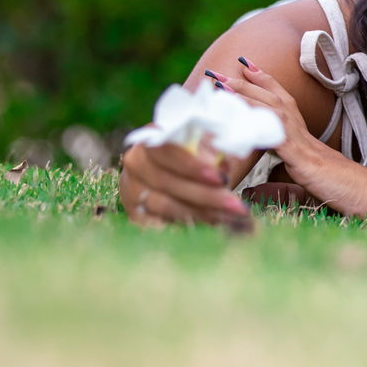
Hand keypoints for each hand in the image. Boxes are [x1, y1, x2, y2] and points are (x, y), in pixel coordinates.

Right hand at [119, 140, 250, 227]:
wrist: (179, 171)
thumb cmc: (198, 154)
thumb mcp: (206, 145)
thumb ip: (213, 150)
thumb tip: (221, 166)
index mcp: (152, 138)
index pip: (167, 151)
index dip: (192, 165)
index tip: (220, 178)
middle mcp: (136, 163)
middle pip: (167, 182)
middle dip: (205, 195)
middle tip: (235, 205)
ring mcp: (131, 190)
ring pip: (164, 205)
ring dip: (200, 213)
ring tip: (229, 218)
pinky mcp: (134, 214)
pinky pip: (157, 225)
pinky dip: (184, 227)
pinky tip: (209, 228)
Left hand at [215, 57, 366, 217]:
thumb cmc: (347, 193)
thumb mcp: (310, 185)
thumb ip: (287, 180)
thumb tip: (259, 188)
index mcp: (306, 141)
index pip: (284, 104)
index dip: (266, 85)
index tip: (247, 68)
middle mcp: (305, 136)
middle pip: (276, 100)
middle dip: (248, 82)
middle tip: (223, 68)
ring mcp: (305, 146)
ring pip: (274, 111)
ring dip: (247, 94)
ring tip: (224, 82)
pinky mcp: (304, 160)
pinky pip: (278, 136)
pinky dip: (259, 121)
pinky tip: (241, 113)